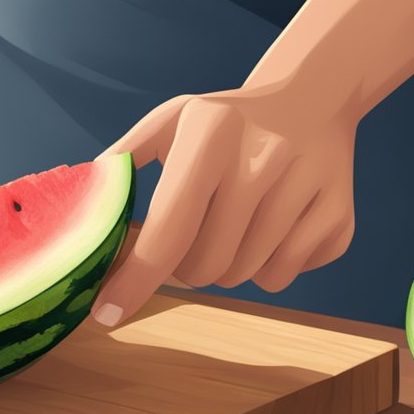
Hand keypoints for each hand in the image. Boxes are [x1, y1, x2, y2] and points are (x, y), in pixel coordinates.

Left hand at [90, 85, 357, 326]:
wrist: (314, 98)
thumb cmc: (224, 123)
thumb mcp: (169, 123)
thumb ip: (121, 162)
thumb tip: (75, 209)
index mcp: (210, 135)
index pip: (167, 230)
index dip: (134, 280)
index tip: (106, 314)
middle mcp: (262, 159)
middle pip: (205, 267)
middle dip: (186, 269)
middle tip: (192, 239)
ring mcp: (306, 187)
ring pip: (244, 277)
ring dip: (227, 266)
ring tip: (234, 224)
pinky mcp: (339, 214)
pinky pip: (284, 277)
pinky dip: (268, 267)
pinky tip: (272, 226)